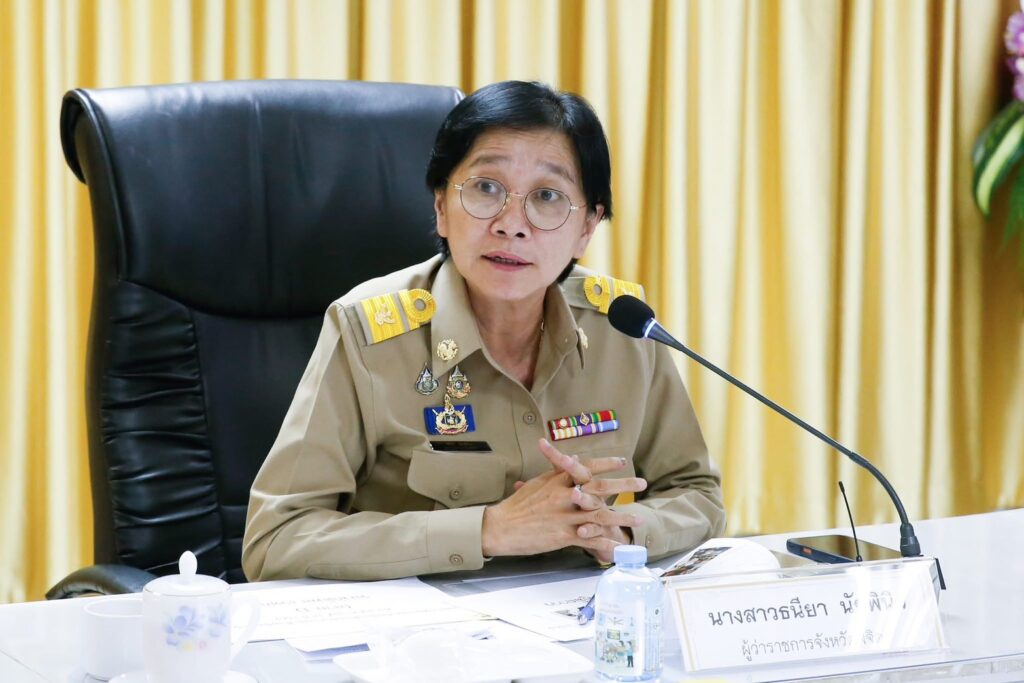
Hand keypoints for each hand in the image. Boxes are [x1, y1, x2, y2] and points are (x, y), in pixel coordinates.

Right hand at [482, 443, 645, 557]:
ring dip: (622, 517)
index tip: (622, 461)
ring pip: (600, 515)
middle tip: (641, 483)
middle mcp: (564, 495)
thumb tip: (571, 460)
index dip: (605, 464)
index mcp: (557, 480)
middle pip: (599, 487)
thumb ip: (555, 474)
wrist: (501, 527)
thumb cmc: (517, 506)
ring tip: (639, 519)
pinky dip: (606, 543)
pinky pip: (590, 539)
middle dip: (623, 485)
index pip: (586, 467)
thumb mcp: (536, 484)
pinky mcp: (564, 535)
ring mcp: (565, 516)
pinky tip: (619, 547)